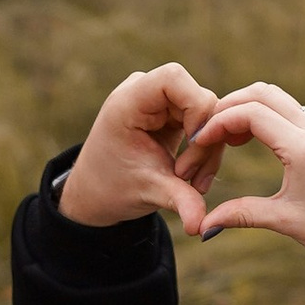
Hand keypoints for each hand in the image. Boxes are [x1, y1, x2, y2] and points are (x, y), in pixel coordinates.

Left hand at [56, 63, 226, 233]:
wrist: (97, 192)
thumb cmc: (112, 188)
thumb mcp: (148, 192)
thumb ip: (179, 200)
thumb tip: (201, 226)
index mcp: (128, 102)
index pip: (174, 78)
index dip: (195, 107)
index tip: (195, 144)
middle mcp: (144, 92)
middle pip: (198, 97)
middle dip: (205, 140)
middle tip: (193, 181)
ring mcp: (160, 100)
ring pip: (206, 111)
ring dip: (207, 150)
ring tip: (192, 185)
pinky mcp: (172, 113)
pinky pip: (203, 122)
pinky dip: (204, 150)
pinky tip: (193, 178)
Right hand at [182, 84, 304, 304]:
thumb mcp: (284, 221)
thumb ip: (241, 214)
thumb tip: (204, 224)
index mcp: (303, 148)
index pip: (251, 114)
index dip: (217, 123)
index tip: (198, 143)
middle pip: (261, 93)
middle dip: (227, 107)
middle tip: (204, 134)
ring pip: (274, 97)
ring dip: (244, 108)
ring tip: (223, 138)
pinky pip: (285, 110)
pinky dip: (260, 115)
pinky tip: (246, 140)